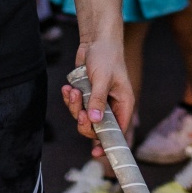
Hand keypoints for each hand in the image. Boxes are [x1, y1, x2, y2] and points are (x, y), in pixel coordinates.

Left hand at [63, 30, 133, 158]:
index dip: (108, 143)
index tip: (96, 152)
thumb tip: (94, 121)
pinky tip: (67, 88)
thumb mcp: (103, 78)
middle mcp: (111, 107)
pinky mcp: (86, 96)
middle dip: (84, 122)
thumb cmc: (106, 56)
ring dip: (74, 107)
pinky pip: (75, 106)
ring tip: (72, 91)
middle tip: (79, 112)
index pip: (118, 132)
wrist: (96, 40)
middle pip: (96, 128)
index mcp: (123, 105)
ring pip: (83, 118)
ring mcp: (97, 102)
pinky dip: (69, 99)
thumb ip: (98, 100)